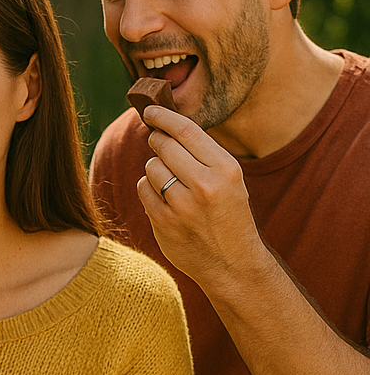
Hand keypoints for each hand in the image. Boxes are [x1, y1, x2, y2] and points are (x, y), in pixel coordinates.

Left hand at [135, 106, 266, 293]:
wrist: (232, 263)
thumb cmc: (228, 215)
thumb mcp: (229, 181)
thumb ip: (202, 155)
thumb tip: (165, 127)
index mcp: (226, 170)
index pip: (187, 131)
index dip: (164, 117)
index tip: (149, 111)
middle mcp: (205, 186)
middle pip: (164, 146)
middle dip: (157, 142)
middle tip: (158, 144)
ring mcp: (182, 206)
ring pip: (151, 167)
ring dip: (155, 170)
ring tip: (172, 183)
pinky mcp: (164, 222)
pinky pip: (143, 190)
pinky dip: (149, 189)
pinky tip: (164, 199)